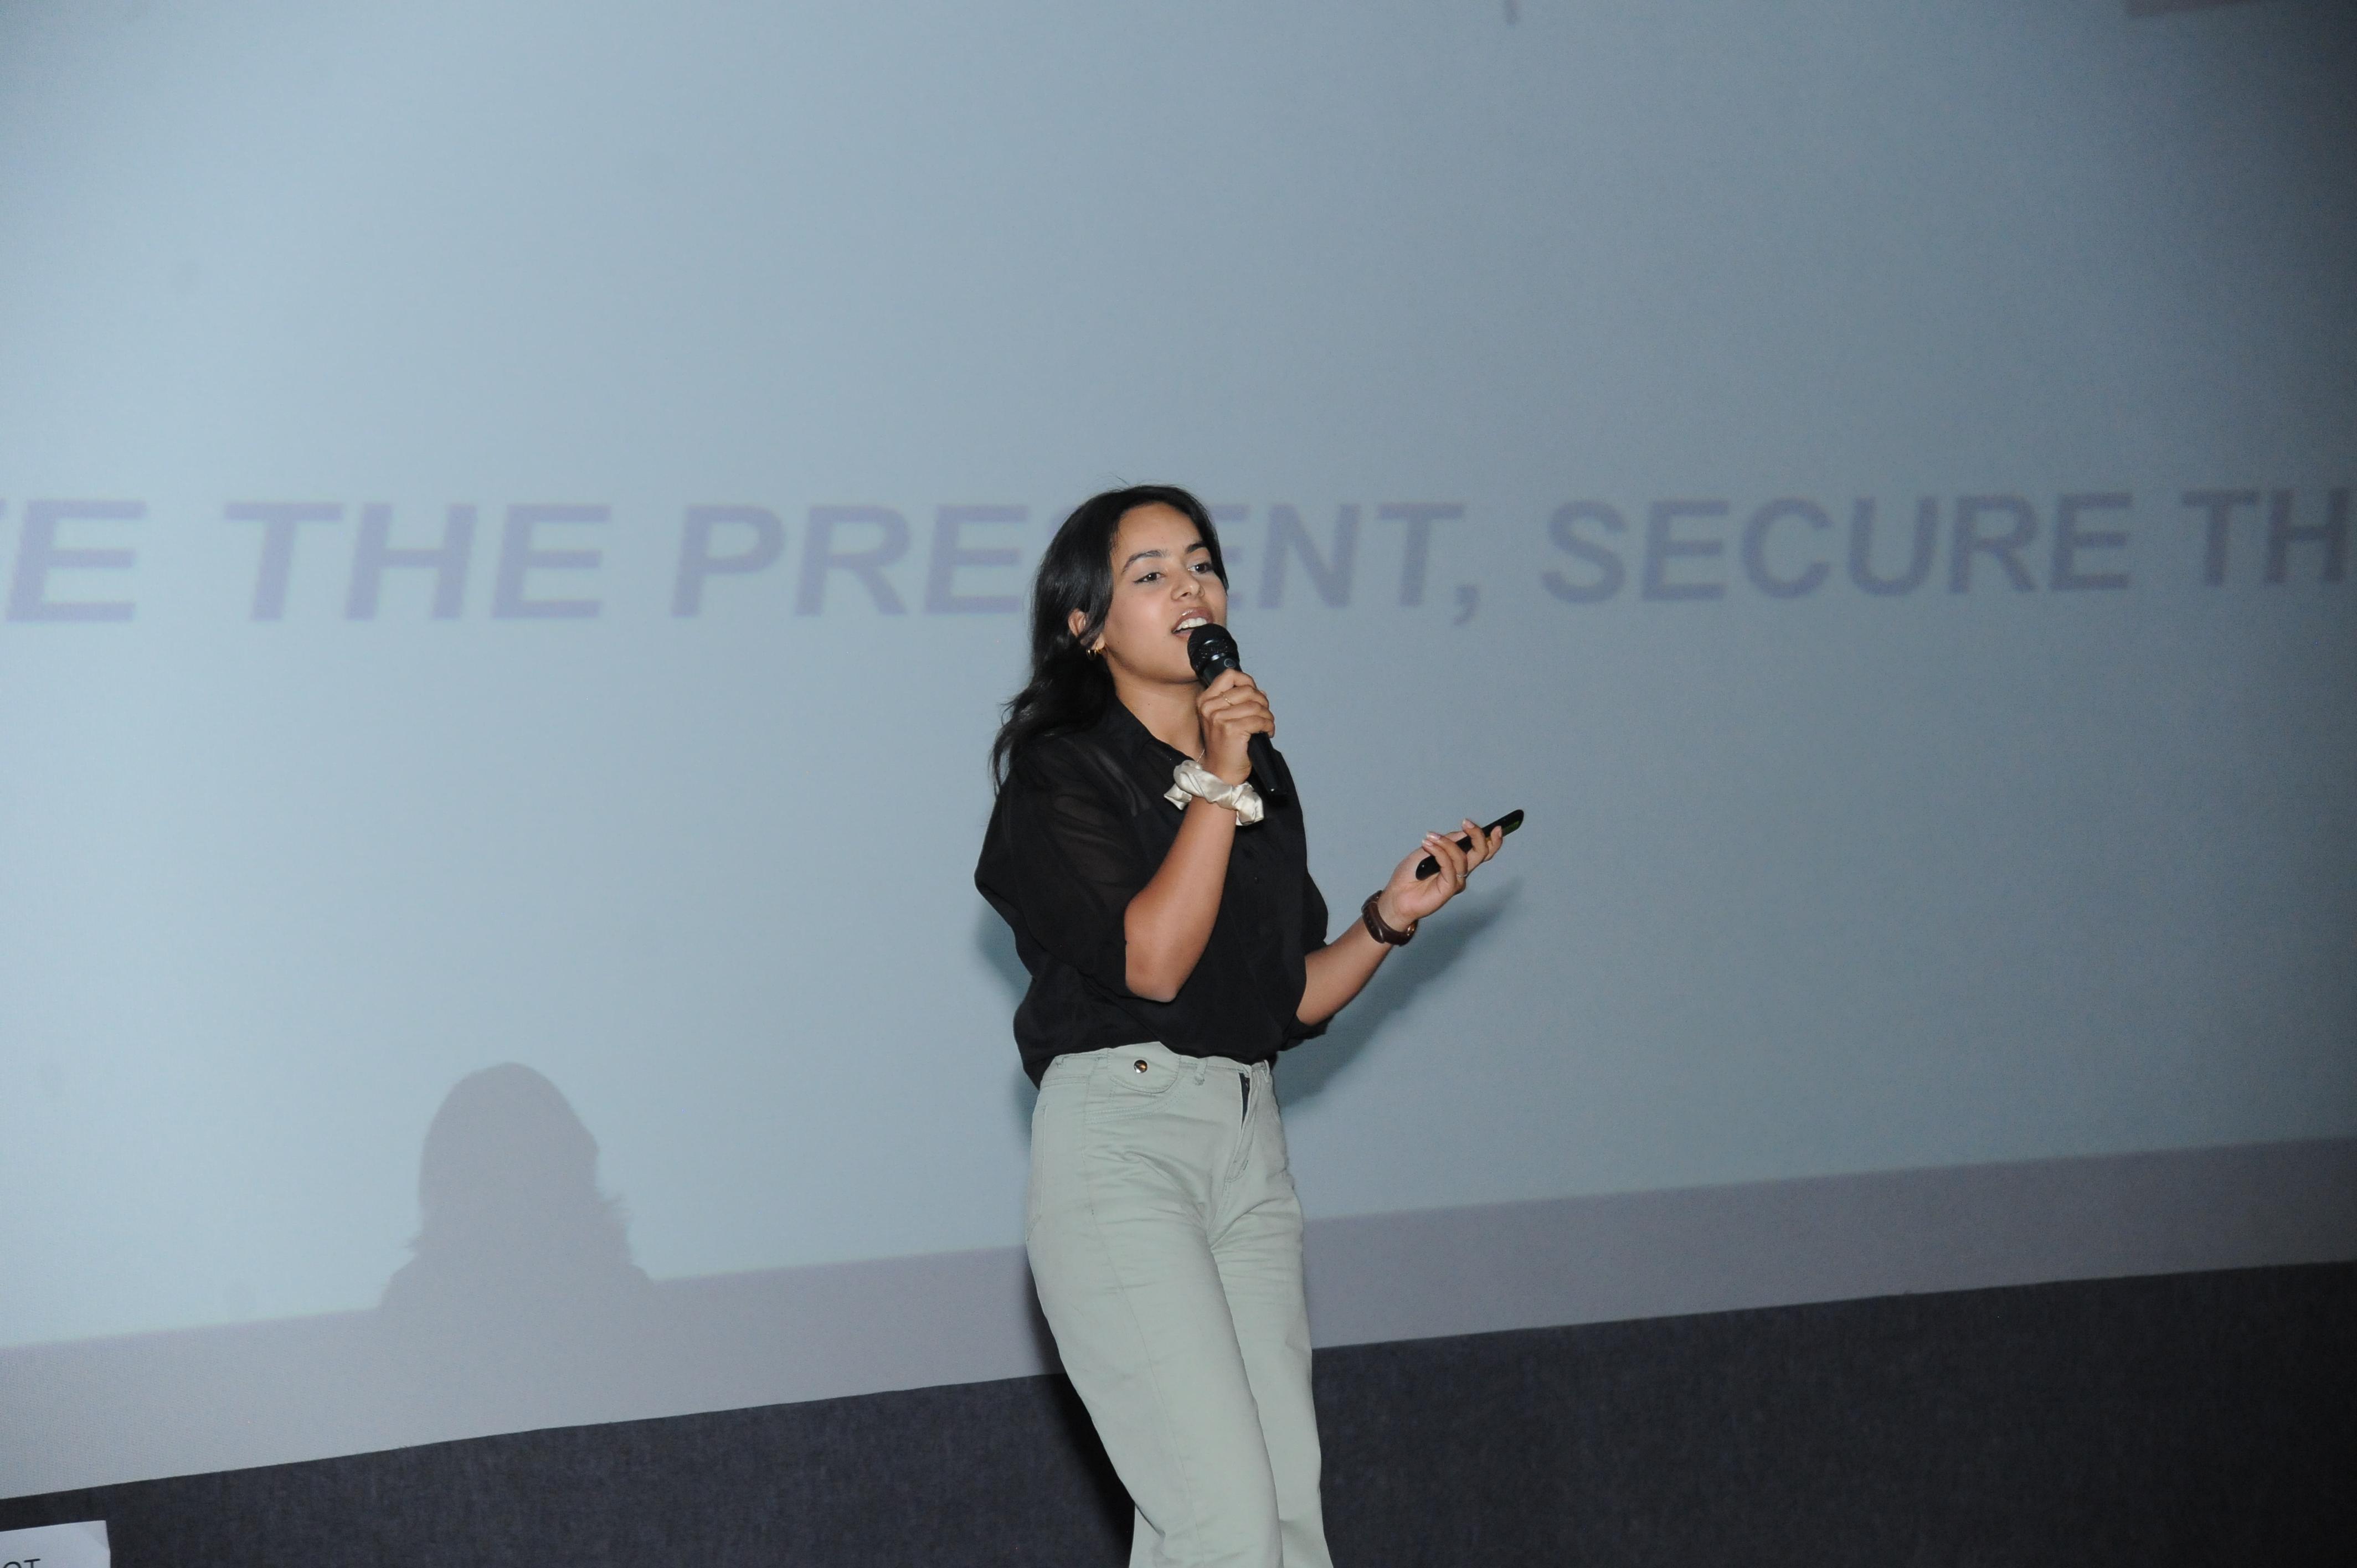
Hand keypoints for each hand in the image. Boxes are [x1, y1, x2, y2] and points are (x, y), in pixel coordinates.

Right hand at [1196, 669, 1273, 784]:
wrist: (1220, 773)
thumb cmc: (1224, 747)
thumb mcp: (1223, 719)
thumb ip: (1238, 702)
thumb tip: (1261, 692)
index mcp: (1205, 701)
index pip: (1229, 675)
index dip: (1247, 681)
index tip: (1255, 694)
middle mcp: (1209, 707)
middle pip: (1246, 690)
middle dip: (1262, 701)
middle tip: (1264, 714)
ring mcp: (1219, 718)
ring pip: (1255, 705)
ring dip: (1267, 715)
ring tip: (1266, 725)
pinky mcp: (1231, 729)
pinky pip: (1259, 719)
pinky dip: (1268, 725)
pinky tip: (1267, 732)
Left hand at [1374, 818, 1503, 929]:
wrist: (1396, 895)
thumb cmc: (1409, 875)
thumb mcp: (1427, 849)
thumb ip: (1447, 842)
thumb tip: (1463, 832)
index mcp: (1458, 862)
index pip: (1482, 851)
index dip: (1492, 840)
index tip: (1496, 827)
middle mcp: (1461, 871)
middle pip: (1482, 853)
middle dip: (1478, 836)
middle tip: (1467, 823)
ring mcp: (1456, 881)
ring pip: (1463, 857)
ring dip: (1445, 843)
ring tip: (1429, 838)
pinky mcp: (1449, 889)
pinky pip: (1450, 867)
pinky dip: (1439, 852)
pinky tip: (1428, 845)